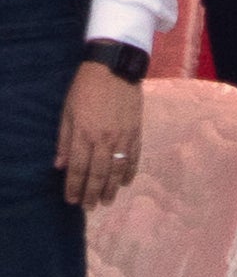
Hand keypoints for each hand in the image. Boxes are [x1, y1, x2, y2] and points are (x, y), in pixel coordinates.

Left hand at [56, 62, 141, 210]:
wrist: (116, 69)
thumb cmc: (85, 89)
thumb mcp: (67, 112)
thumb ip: (64, 140)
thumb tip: (59, 166)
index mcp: (84, 134)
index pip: (77, 168)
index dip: (74, 187)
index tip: (71, 201)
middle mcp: (104, 139)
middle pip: (97, 173)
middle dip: (92, 193)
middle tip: (89, 207)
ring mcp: (123, 136)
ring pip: (117, 168)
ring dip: (111, 188)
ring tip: (106, 201)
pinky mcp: (136, 131)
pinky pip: (134, 156)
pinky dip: (130, 171)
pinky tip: (125, 182)